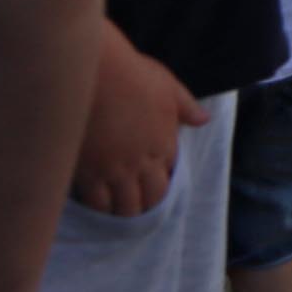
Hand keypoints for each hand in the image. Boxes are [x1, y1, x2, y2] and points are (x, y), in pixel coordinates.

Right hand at [75, 36, 206, 215]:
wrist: (93, 74)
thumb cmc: (132, 74)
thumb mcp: (168, 86)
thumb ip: (186, 107)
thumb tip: (204, 120)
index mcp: (164, 144)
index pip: (170, 174)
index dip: (164, 181)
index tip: (157, 183)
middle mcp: (142, 163)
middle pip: (150, 198)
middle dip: (148, 205)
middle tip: (141, 209)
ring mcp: (114, 171)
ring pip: (124, 207)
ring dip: (125, 213)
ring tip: (120, 217)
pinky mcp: (87, 173)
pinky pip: (95, 203)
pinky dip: (98, 210)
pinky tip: (95, 210)